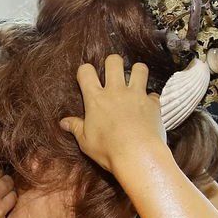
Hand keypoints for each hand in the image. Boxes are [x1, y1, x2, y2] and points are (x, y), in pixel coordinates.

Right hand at [60, 54, 166, 173]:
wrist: (137, 155)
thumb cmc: (108, 149)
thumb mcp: (85, 141)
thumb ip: (75, 127)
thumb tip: (63, 122)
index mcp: (95, 99)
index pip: (86, 72)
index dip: (85, 71)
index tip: (86, 78)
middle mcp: (116, 91)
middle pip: (114, 61)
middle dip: (112, 63)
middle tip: (113, 73)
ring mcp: (136, 95)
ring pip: (139, 68)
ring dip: (137, 71)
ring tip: (134, 80)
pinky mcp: (152, 103)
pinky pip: (153, 93)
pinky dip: (150, 98)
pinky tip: (147, 106)